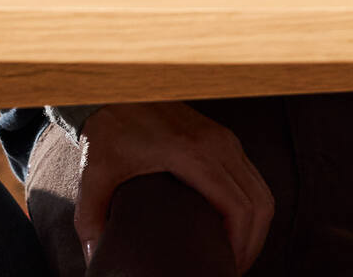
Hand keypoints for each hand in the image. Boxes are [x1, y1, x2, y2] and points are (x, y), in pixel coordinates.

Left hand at [74, 102, 272, 272]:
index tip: (224, 270)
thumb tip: (96, 258)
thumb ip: (91, 220)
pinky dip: (251, 206)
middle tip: (229, 271)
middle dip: (251, 245)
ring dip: (255, 227)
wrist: (119, 93)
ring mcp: (224, 138)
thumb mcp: (95, 176)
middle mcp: (218, 143)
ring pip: (261, 190)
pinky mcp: (222, 138)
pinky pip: (252, 178)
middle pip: (259, 202)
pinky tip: (232, 228)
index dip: (239, 247)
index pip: (239, 206)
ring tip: (233, 257)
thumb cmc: (109, 133)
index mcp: (194, 153)